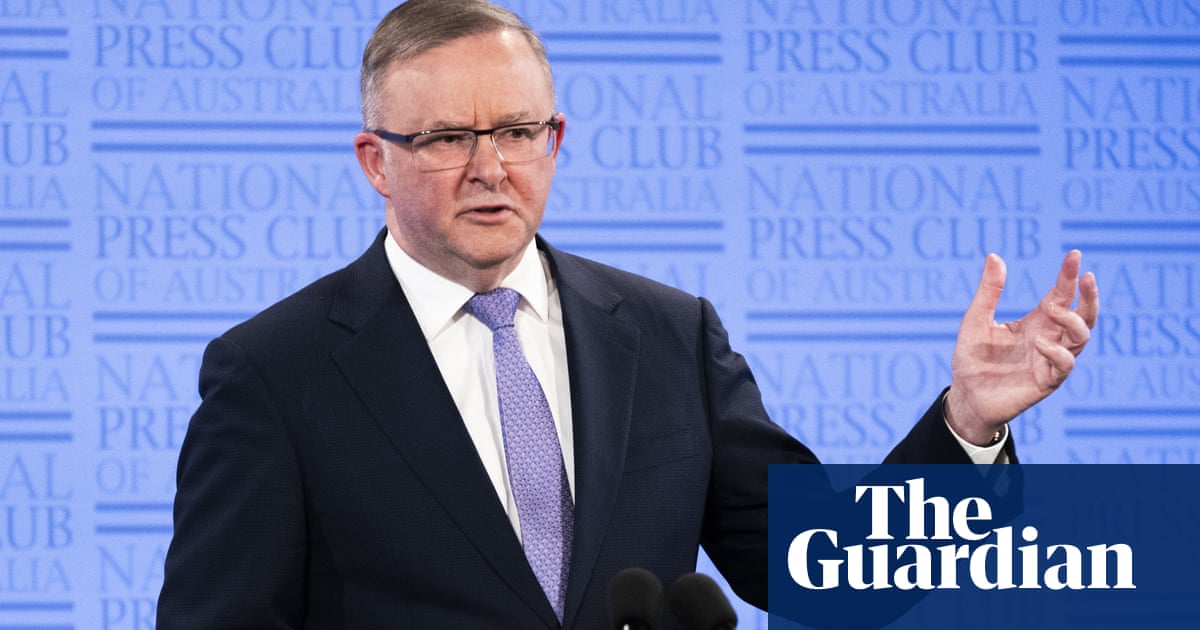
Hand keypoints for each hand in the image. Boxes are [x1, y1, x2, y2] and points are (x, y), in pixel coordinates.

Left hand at [945, 250, 1098, 444]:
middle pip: (1083, 315)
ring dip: (1074, 321)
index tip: (1075, 255)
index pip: (1061, 294)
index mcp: (1036, 321)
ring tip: (1054, 310)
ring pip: (1081, 338)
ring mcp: (1050, 359)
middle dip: (1089, 297)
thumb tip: (994, 255)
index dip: (1069, 275)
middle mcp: (1049, 337)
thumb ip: (988, 291)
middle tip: (1086, 277)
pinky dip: (1057, 352)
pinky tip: (1040, 343)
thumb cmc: (973, 357)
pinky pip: (1064, 365)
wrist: (966, 394)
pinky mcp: (1047, 380)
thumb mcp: (976, 320)